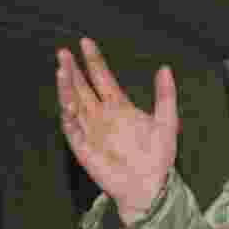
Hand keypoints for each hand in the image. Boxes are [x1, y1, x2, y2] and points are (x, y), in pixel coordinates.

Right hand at [56, 37, 178, 221]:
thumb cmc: (158, 157)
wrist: (149, 186)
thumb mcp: (167, 122)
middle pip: (82, 87)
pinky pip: (72, 128)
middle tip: (64, 51)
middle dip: (72, 69)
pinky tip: (68, 101)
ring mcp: (90, 129)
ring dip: (66, 87)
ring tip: (62, 69)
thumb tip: (165, 68)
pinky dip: (68, 114)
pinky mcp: (83, 146)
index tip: (86, 42)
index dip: (94, 61)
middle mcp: (101, 115)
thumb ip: (165, 95)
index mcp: (119, 106)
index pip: (102, 78)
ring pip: (73, 103)